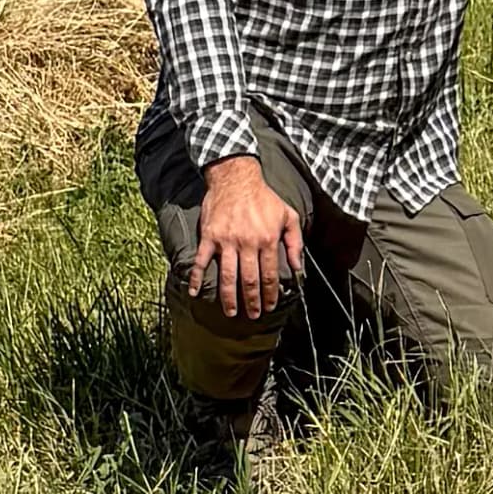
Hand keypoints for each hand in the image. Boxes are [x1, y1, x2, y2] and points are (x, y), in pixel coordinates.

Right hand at [193, 154, 303, 323]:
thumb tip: (298, 267)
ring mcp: (226, 240)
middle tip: (252, 315)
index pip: (270, 276)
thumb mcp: (288, 216)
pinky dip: (197, 278)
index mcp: (268, 240)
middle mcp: (248, 243)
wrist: (236, 178)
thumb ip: (295, 242)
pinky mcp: (209, 236)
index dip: (270, 295)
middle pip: (250, 280)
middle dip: (252, 301)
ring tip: (231, 312)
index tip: (269, 307)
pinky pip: (202, 261)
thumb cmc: (264, 198)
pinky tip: (195, 292)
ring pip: (228, 276)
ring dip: (229, 297)